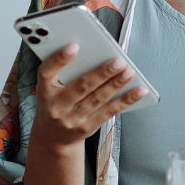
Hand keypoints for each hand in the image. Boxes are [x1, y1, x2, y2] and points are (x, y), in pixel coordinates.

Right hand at [31, 44, 146, 151]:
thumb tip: (99, 51)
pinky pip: (109, 112)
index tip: (74, 46)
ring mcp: (72, 119)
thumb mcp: (52, 88)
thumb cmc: (56, 103)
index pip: (46, 72)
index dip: (59, 59)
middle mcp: (56, 106)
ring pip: (97, 99)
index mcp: (44, 90)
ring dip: (116, 84)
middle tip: (118, 60)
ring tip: (129, 72)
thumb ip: (67, 70)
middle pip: (80, 86)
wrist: (52, 138)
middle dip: (101, 73)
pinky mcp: (87, 128)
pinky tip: (139, 90)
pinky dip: (126, 100)